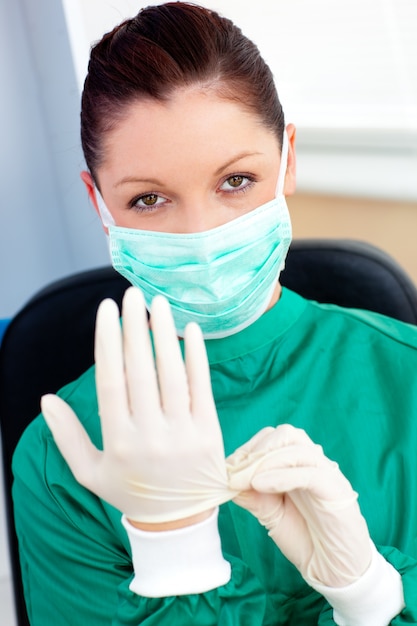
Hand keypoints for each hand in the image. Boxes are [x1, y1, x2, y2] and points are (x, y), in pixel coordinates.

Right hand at [41, 287, 233, 525]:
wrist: (178, 522)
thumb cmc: (130, 491)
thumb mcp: (89, 471)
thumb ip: (66, 436)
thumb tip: (45, 399)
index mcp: (117, 441)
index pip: (110, 381)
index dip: (107, 341)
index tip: (106, 310)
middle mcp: (150, 435)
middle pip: (140, 370)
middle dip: (134, 327)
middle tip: (131, 294)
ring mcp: (182, 433)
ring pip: (172, 374)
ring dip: (164, 335)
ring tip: (158, 303)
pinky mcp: (209, 432)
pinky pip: (202, 388)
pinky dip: (197, 357)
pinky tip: (190, 330)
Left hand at [227, 425, 371, 587]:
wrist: (335, 570)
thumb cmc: (305, 539)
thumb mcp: (271, 516)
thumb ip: (253, 497)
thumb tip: (228, 480)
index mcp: (298, 465)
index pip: (274, 438)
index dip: (249, 447)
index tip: (229, 466)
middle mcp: (314, 464)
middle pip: (287, 435)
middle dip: (257, 448)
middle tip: (236, 471)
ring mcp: (328, 475)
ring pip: (298, 449)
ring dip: (266, 461)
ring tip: (245, 480)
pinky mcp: (338, 492)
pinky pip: (310, 474)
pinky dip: (283, 476)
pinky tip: (261, 485)